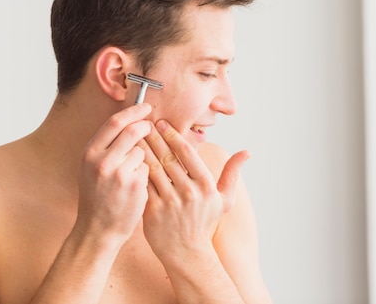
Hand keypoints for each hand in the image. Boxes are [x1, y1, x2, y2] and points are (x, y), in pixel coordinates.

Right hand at [74, 103, 151, 248]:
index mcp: (90, 153)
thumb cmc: (97, 196)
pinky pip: (147, 169)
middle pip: (132, 131)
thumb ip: (106, 146)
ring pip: (142, 151)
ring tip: (131, 174)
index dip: (133, 112)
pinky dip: (145, 174)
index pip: (114, 122)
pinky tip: (135, 188)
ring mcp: (119, 173)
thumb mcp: (90, 167)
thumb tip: (128, 120)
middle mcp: (102, 161)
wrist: (98, 229)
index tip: (145, 108)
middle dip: (145, 126)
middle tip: (150, 127)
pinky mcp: (135, 185)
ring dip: (142, 158)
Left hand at [140, 120, 248, 264]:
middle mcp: (188, 192)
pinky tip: (129, 158)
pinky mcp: (153, 211)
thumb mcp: (224, 199)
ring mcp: (170, 202)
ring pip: (153, 167)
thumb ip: (232, 173)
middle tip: (144, 122)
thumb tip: (247, 152)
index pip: (186, 152)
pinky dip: (136, 169)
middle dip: (154, 136)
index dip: (172, 134)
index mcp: (205, 185)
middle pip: (167, 156)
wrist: (187, 253)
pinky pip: (143, 184)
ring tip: (134, 135)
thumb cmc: (204, 223)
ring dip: (142, 149)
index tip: (162, 123)